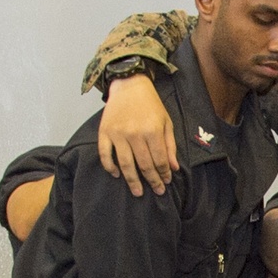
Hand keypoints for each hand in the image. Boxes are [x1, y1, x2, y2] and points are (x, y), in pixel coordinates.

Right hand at [98, 75, 177, 196]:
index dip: (164, 174)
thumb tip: (173, 168)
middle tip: (156, 192)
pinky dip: (109, 166)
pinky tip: (116, 174)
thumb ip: (170, 146)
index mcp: (152, 131)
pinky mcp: (104, 132)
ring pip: (125, 164)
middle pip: (144, 165)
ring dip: (132, 180)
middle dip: (152, 181)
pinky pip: (105, 154)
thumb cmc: (151, 105)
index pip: (160, 160)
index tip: (166, 182)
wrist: (129, 85)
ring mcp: (118, 134)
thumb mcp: (166, 123)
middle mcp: (135, 134)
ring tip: (138, 192)